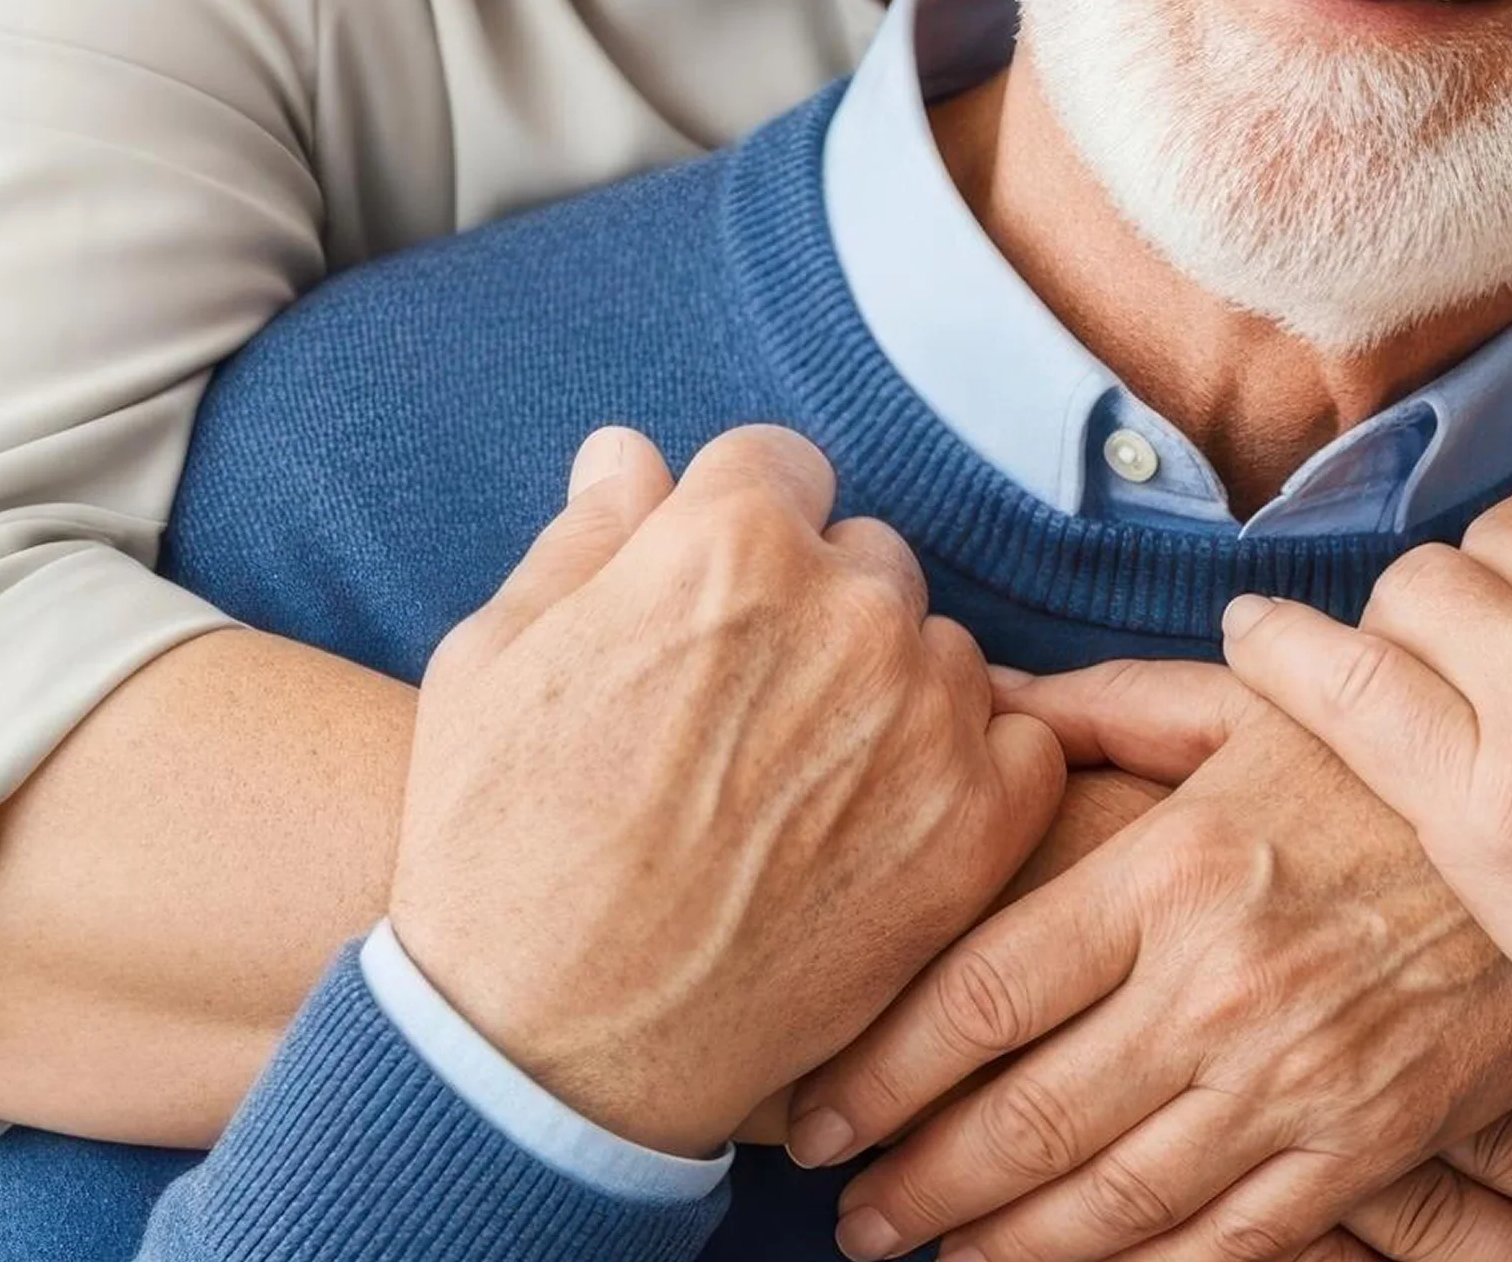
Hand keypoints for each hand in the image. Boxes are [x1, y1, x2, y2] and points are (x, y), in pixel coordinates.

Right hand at [387, 422, 1062, 1156]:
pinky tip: (886, 829)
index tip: (713, 611)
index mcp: (731, 540)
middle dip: (817, 613)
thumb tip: (628, 454)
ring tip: (800, 792)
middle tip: (746, 720)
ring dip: (892, 695)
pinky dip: (970, 778)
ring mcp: (922, 720)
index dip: (739, 536)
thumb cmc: (495, 852)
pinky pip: (1018, 746)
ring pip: (939, 651)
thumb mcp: (493, 661)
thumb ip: (585, 540)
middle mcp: (847, 609)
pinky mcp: (974, 831)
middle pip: (866, 558)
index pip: (782, 468)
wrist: (542, 1058)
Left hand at [791, 657, 1511, 1261]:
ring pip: (1109, 1201)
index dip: (877, 1067)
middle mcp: (1213, 987)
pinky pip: (1224, 1242)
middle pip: (1022, 1117)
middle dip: (915, 1181)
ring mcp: (1289, 1081)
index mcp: (1170, 869)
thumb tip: (981, 699)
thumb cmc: (1388, 751)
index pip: (981, 993)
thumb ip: (1102, 706)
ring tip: (924, 1254)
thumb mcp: (1248, 701)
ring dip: (999, 1244)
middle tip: (842, 1213)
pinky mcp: (1360, 1147)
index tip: (809, 1108)